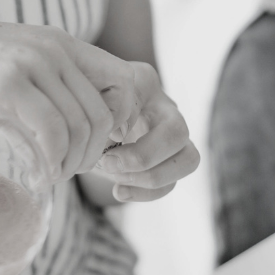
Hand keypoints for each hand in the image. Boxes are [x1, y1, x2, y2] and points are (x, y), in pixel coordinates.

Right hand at [0, 14, 140, 182]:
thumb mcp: (18, 62)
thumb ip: (48, 81)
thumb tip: (76, 126)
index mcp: (63, 44)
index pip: (126, 81)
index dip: (124, 121)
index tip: (100, 145)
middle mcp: (55, 49)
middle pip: (105, 114)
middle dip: (95, 153)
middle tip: (70, 171)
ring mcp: (32, 62)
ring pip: (81, 125)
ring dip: (74, 163)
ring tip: (54, 176)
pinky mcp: (8, 80)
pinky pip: (52, 129)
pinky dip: (54, 160)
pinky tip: (43, 174)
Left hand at [94, 63, 198, 201]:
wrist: (88, 117)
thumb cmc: (87, 101)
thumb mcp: (85, 96)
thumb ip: (99, 105)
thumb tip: (116, 132)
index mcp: (144, 81)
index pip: (143, 98)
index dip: (120, 121)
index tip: (98, 133)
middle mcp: (165, 106)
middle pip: (177, 132)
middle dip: (143, 157)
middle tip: (108, 163)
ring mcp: (174, 134)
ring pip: (189, 159)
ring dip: (150, 177)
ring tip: (116, 179)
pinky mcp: (170, 161)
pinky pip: (172, 184)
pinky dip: (146, 193)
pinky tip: (118, 192)